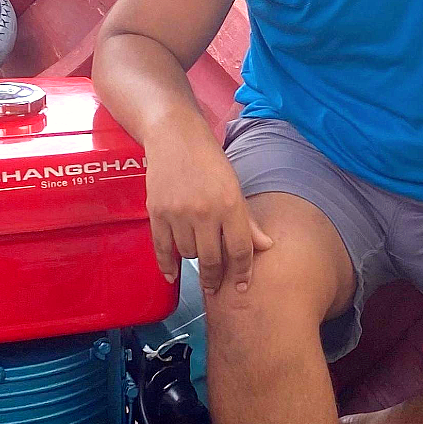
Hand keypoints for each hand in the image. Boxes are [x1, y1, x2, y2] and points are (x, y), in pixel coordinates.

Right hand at [144, 122, 272, 293]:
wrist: (174, 136)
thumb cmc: (209, 160)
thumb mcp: (234, 187)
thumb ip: (247, 221)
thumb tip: (265, 247)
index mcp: (230, 204)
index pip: (240, 250)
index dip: (243, 273)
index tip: (242, 287)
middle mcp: (205, 212)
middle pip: (212, 259)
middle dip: (215, 278)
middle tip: (215, 288)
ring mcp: (178, 213)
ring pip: (188, 253)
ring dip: (193, 259)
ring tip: (197, 255)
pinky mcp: (156, 212)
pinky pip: (162, 248)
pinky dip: (166, 264)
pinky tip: (172, 274)